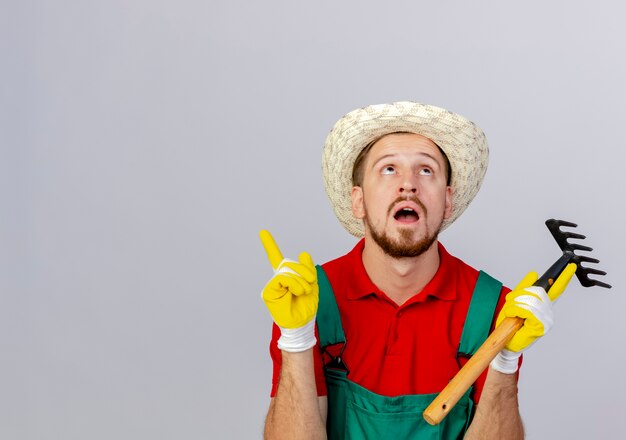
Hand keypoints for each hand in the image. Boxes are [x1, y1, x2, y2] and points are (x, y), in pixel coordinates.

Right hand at [260, 230, 318, 351]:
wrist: (302, 324)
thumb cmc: (306, 307)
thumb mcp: (312, 284)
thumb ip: (308, 269)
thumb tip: (303, 253)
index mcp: (287, 277)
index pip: (276, 257)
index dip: (269, 245)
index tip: (263, 232)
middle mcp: (278, 279)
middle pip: (289, 263)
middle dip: (304, 270)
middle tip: (312, 282)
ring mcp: (272, 285)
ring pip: (287, 269)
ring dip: (301, 280)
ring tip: (304, 291)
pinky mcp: (269, 291)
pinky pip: (282, 277)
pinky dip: (293, 283)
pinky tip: (296, 292)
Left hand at [490, 263, 576, 373]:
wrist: (506, 342)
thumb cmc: (510, 324)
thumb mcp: (514, 301)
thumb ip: (523, 288)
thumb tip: (534, 273)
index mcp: (544, 305)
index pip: (556, 289)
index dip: (564, 278)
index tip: (571, 266)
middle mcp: (548, 311)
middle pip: (537, 291)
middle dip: (520, 293)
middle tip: (510, 302)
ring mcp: (546, 319)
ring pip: (530, 299)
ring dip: (514, 304)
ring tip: (511, 313)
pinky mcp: (540, 326)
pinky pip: (526, 310)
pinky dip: (515, 310)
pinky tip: (513, 316)